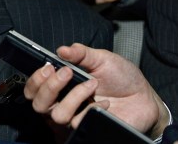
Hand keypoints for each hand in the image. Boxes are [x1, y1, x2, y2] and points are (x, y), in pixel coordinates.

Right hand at [23, 43, 168, 139]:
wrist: (144, 97)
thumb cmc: (121, 77)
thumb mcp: (101, 58)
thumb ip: (81, 53)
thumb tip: (61, 49)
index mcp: (60, 84)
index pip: (33, 88)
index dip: (35, 79)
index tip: (49, 67)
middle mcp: (63, 102)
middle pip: (38, 104)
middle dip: (50, 87)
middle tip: (67, 72)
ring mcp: (75, 117)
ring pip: (57, 115)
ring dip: (74, 97)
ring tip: (92, 84)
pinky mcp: (88, 128)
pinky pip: (79, 123)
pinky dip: (92, 109)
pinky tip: (105, 103)